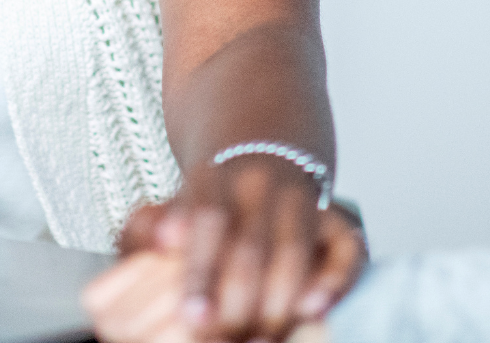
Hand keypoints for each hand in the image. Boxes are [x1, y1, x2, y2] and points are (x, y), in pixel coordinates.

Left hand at [113, 156, 365, 340]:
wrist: (261, 164)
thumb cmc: (207, 210)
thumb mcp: (165, 210)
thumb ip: (143, 229)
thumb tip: (151, 243)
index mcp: (212, 178)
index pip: (209, 218)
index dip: (200, 269)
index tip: (192, 314)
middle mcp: (260, 185)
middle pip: (251, 245)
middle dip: (237, 302)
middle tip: (223, 338)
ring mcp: (302, 202)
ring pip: (294, 250)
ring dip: (277, 302)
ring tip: (260, 338)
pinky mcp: (339, 223)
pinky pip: (346, 250)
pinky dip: (333, 281)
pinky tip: (312, 310)